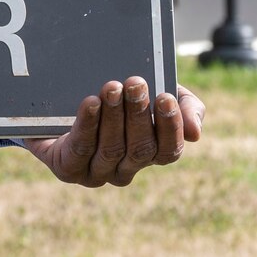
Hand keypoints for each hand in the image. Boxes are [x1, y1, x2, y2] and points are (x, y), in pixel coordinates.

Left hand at [25, 75, 205, 187]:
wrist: (62, 97)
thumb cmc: (120, 95)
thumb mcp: (157, 90)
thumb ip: (186, 106)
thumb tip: (195, 134)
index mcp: (150, 154)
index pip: (168, 151)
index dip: (170, 127)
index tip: (165, 97)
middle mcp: (125, 169)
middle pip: (139, 149)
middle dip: (137, 114)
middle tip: (135, 83)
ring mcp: (96, 173)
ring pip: (110, 149)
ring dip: (112, 116)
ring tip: (111, 87)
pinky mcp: (68, 169)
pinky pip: (81, 150)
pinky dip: (87, 125)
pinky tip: (90, 103)